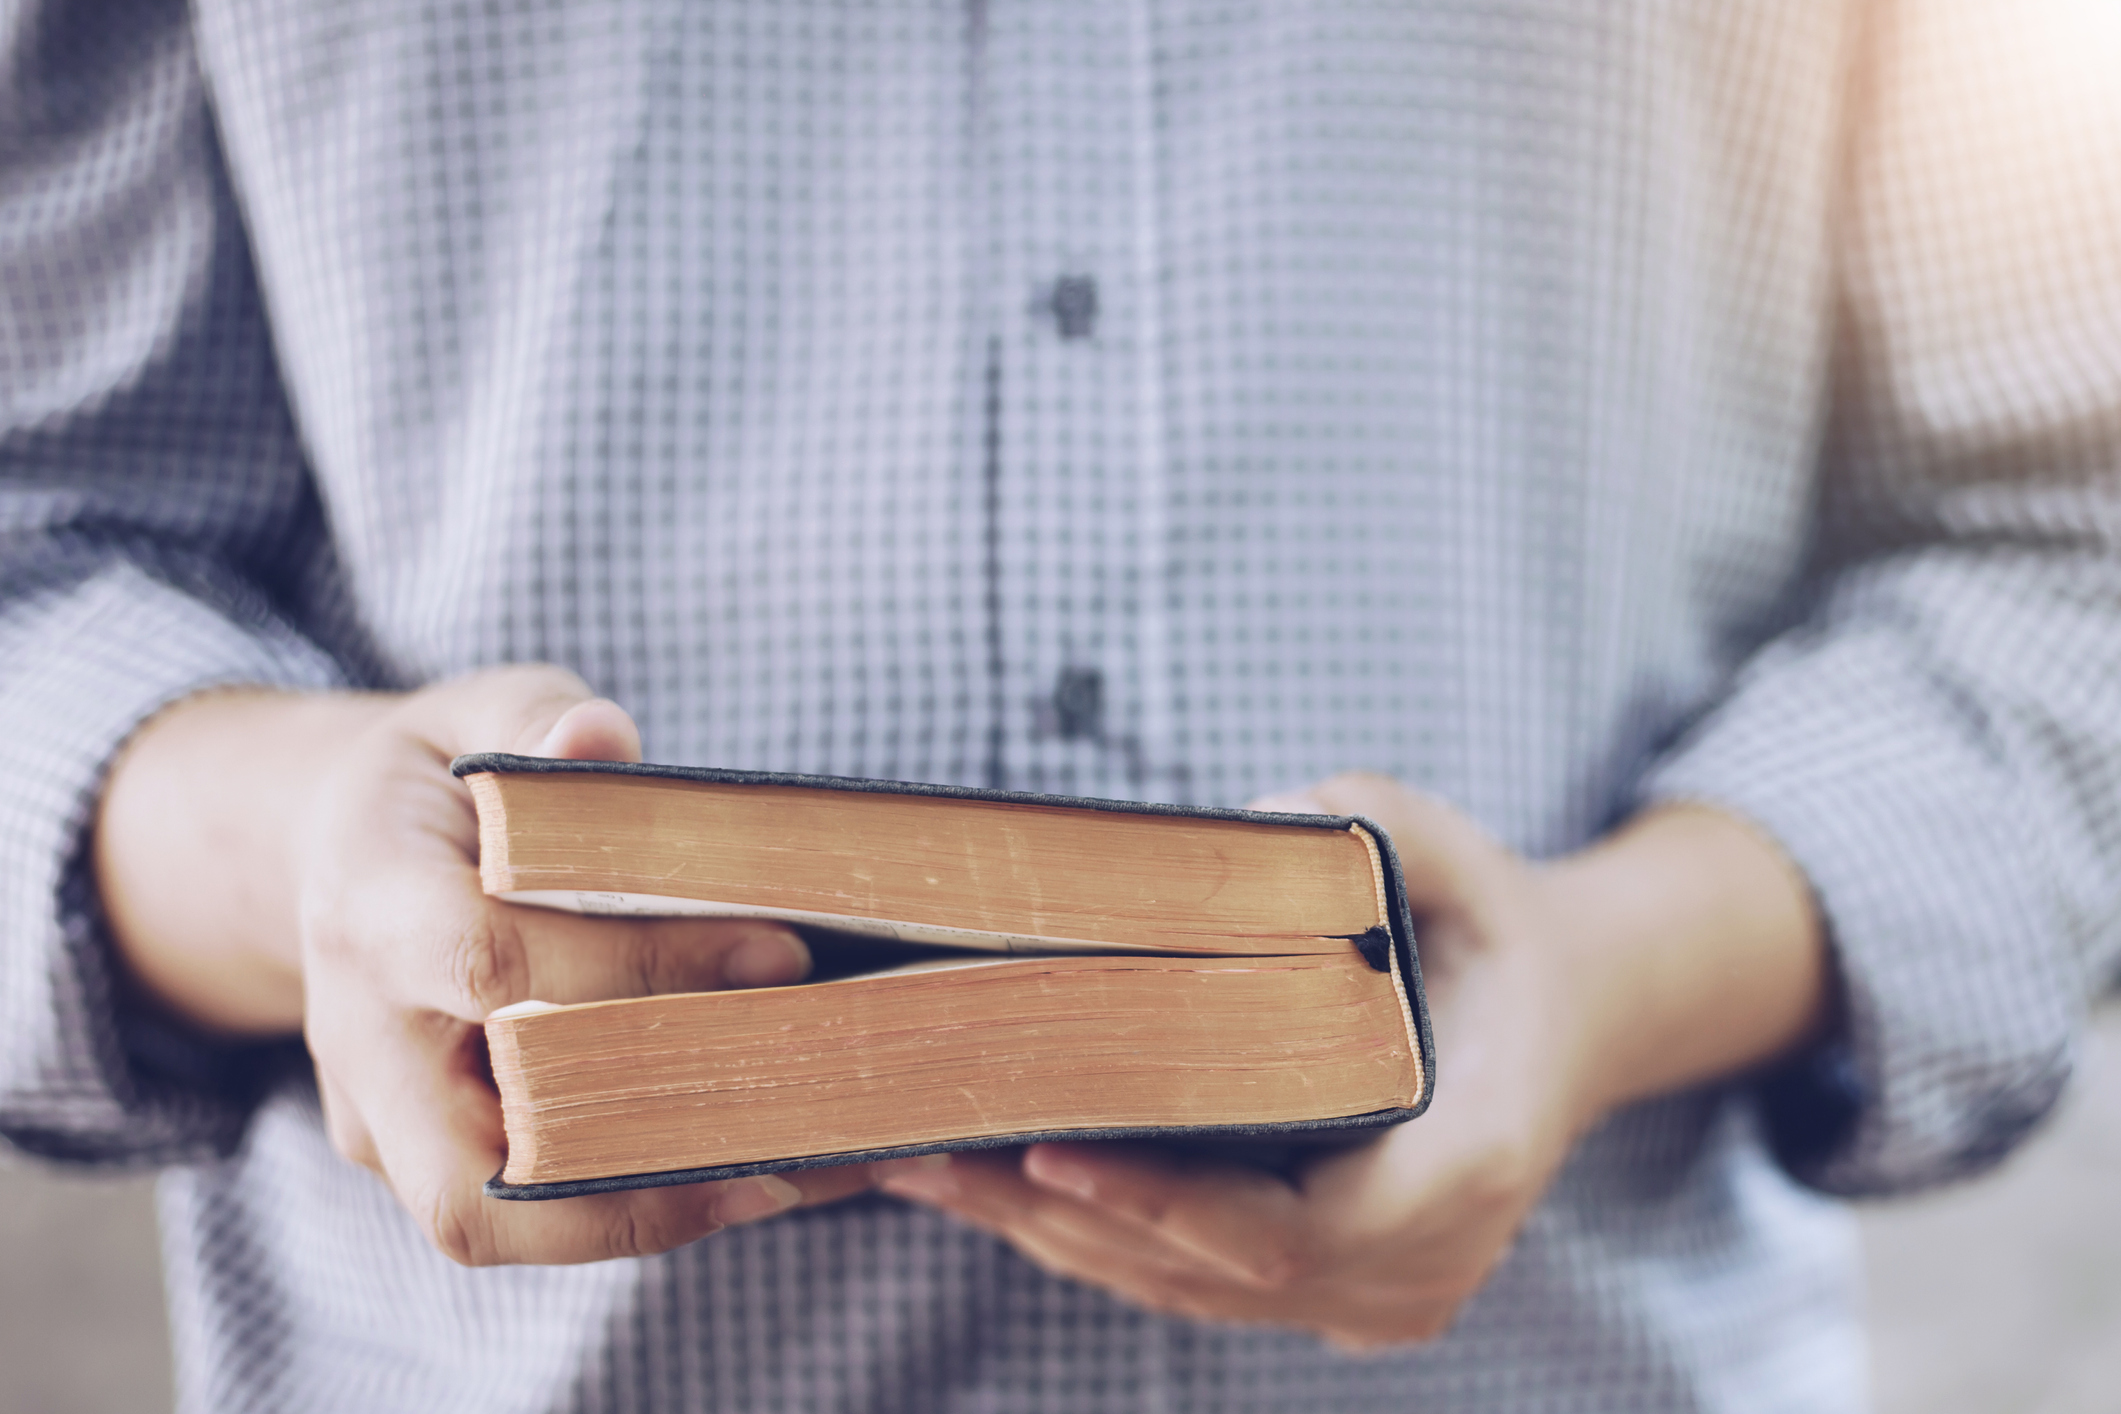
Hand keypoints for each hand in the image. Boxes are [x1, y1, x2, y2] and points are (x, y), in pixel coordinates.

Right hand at [98, 666, 873, 1265]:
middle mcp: (358, 1041)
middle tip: (798, 1134)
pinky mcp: (432, 1162)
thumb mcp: (473, 714)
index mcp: (368, 907)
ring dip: (660, 1212)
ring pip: (502, 1222)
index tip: (784, 952)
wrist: (336, 858)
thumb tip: (599, 740)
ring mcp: (383, 1121)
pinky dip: (657, 1199)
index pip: (490, 963)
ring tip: (809, 1170)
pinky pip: (538, 1210)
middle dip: (637, 1172)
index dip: (638, 970)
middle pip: (466, 1176)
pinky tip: (782, 1164)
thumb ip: (537, 716)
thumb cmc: (435, 782)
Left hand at [877, 773, 1826, 1347]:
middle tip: (930, 1146)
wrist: (1567, 1019)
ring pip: (1188, 1289)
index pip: (1291, 1224)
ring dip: (1054, 1235)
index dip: (1165, 1202)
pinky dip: (1096, 1240)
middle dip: (1066, 1213)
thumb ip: (1373, 822)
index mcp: (1468, 1164)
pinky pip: (1197, 1285)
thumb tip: (1248, 818)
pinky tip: (996, 1183)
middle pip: (1213, 1269)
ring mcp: (1379, 1297)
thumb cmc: (1494, 934)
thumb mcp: (1463, 855)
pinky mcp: (1334, 1295)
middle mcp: (1424, 1261)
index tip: (1050, 1152)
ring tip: (925, 1160)